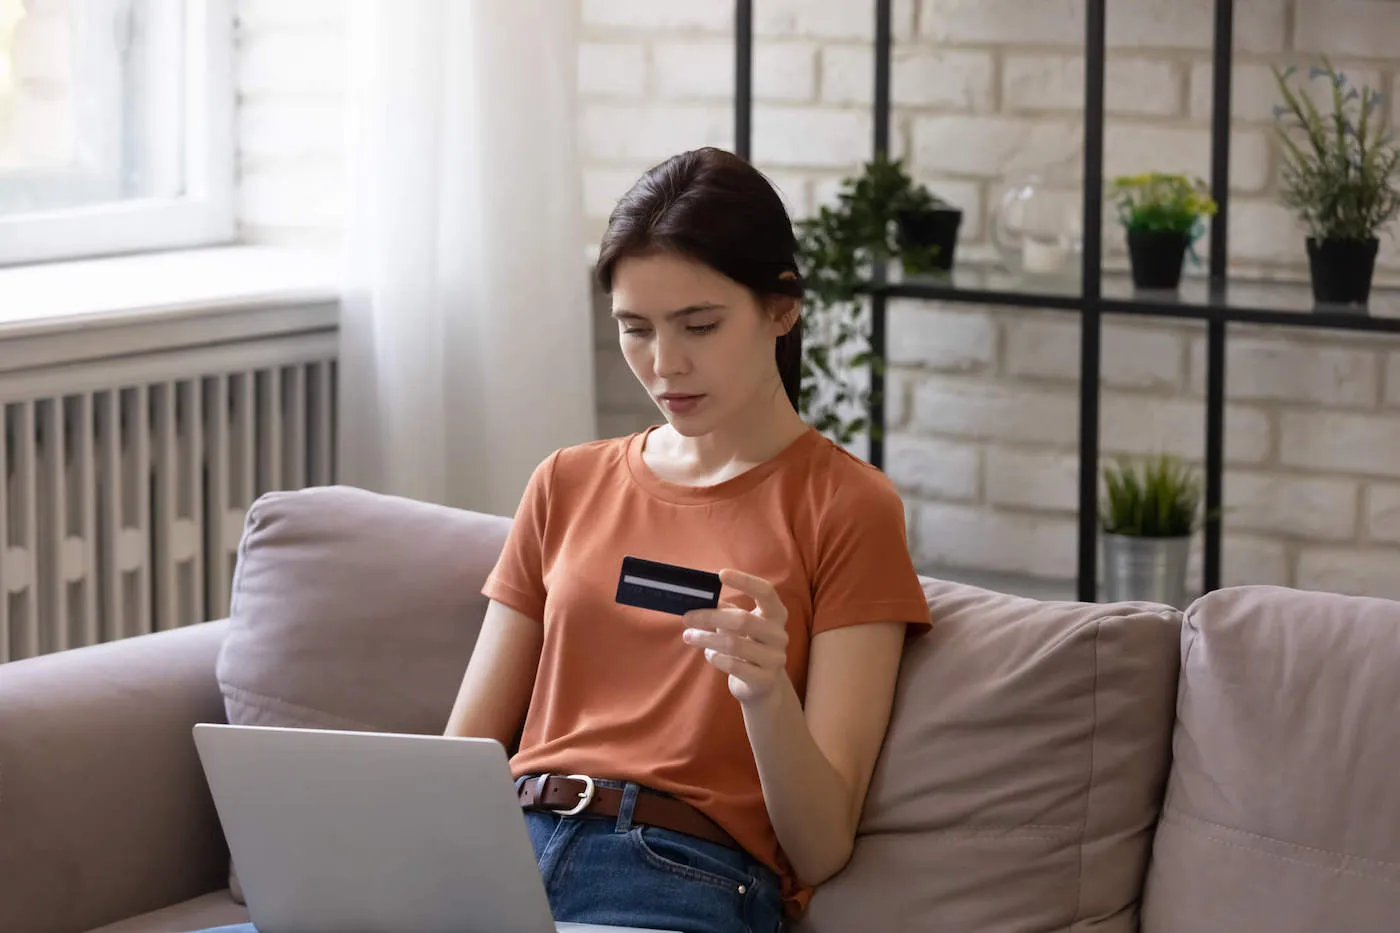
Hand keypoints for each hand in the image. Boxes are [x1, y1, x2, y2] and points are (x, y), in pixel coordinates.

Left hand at [682, 569, 790, 705]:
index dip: (745, 581)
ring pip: (733, 644)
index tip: (721, 574)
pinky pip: (733, 665)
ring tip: (689, 636)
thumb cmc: (748, 645)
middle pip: (742, 619)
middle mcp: (779, 634)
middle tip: (687, 616)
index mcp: (776, 614)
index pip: (765, 591)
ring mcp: (775, 658)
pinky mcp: (765, 679)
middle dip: (710, 616)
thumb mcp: (740, 625)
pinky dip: (715, 657)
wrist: (764, 685)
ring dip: (706, 638)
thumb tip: (698, 596)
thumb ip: (724, 610)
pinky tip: (708, 654)